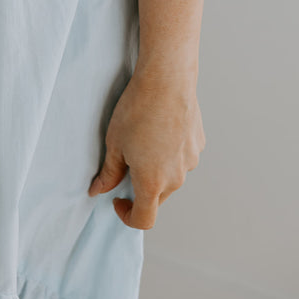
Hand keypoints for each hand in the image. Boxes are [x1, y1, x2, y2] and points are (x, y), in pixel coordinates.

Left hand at [87, 65, 204, 229]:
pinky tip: (160, 127)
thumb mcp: (114, 142)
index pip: (143, 219)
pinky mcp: (199, 144)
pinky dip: (170, 152)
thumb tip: (99, 190)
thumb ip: (108, 172)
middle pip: (157, 196)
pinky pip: (182, 157)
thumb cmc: (138, 108)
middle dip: (140, 185)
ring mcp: (190, 161)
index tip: (117, 199)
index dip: (127, 216)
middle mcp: (175, 177)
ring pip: (171, 175)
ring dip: (157, 167)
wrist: (167, 78)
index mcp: (152, 182)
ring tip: (144, 136)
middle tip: (127, 158)